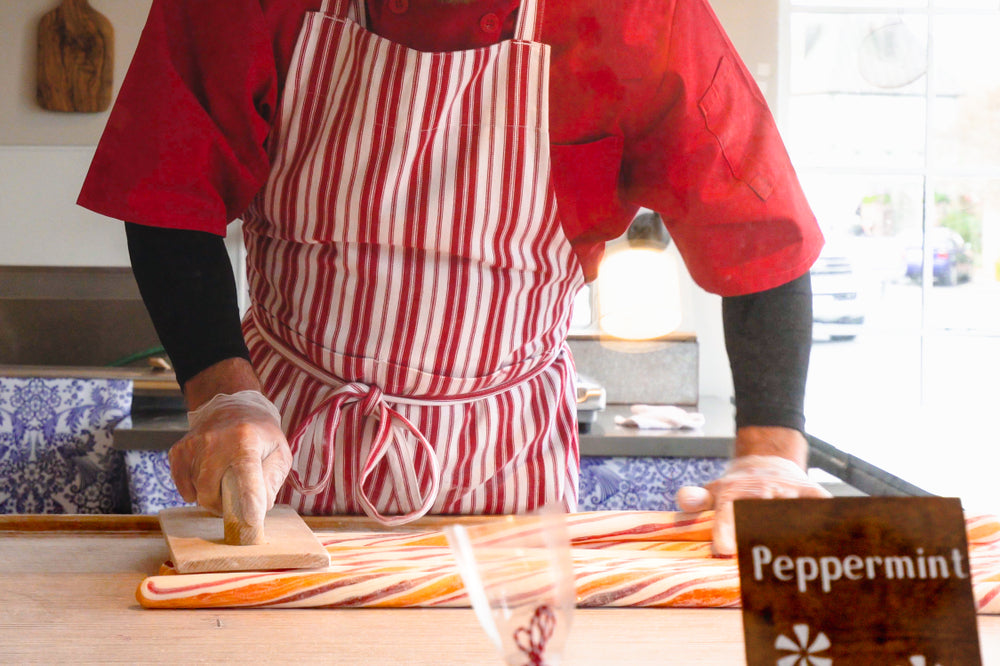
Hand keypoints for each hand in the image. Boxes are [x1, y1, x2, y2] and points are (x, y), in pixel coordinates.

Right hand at [168, 390, 291, 527]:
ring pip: (196, 491)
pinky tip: (207, 480)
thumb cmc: (261, 434)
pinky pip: (182, 484)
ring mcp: (194, 445)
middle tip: (236, 502)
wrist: (234, 407)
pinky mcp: (179, 450)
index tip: (252, 521)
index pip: (246, 475)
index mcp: (246, 441)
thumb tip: (259, 508)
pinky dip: (194, 490)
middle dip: (224, 507)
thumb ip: (272, 481)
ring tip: (225, 483)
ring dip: (211, 497)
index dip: (249, 500)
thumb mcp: (279, 453)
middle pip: (211, 493)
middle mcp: (216, 442)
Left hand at [676, 428, 830, 555]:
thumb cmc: (737, 488)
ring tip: (799, 563)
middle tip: (757, 565)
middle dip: (759, 537)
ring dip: (797, 535)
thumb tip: (685, 499)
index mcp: (734, 491)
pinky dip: (828, 522)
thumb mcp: (712, 491)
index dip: (724, 529)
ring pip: (794, 511)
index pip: (727, 511)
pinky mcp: (813, 492)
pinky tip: (834, 544)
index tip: (722, 549)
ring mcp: (789, 490)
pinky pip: (822, 506)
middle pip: (762, 514)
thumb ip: (696, 499)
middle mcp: (763, 489)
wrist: (768, 462)